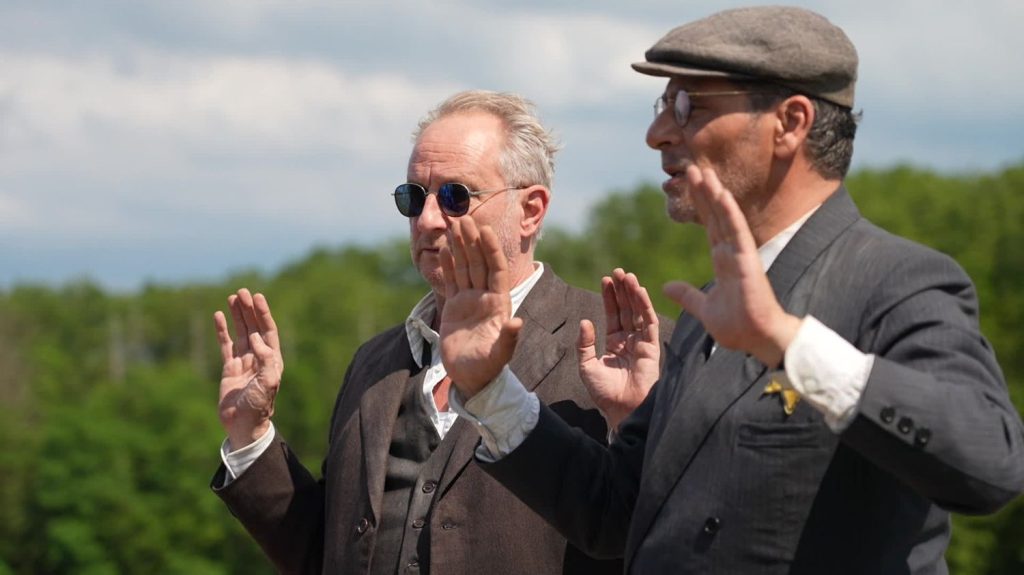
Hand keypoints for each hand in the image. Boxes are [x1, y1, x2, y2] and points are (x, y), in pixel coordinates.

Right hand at [213, 288, 283, 449]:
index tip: (257, 297)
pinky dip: (222, 330)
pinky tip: (218, 316)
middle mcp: (259, 358)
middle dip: (249, 310)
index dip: (263, 313)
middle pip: (254, 327)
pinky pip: (225, 345)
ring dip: (237, 315)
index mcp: (272, 360)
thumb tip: (257, 339)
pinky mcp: (229, 368)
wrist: (243, 425)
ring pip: (240, 333)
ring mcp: (244, 362)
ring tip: (232, 297)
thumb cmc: (259, 406)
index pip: (268, 330)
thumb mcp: (268, 383)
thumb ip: (266, 360)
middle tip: (242, 291)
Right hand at [438, 217, 522, 398]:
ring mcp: (469, 300)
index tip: (484, 229)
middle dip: (472, 240)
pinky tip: (444, 249)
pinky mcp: (455, 307)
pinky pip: (451, 281)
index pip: (496, 270)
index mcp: (499, 303)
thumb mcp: (500, 355)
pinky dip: (448, 265)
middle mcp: (485, 297)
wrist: (472, 379)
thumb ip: (509, 338)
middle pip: (479, 262)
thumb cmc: (488, 369)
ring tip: (454, 224)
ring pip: (465, 267)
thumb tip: (517, 322)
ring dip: (460, 246)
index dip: (491, 249)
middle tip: (463, 216)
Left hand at [578, 268, 660, 429]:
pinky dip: (645, 306)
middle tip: (618, 271)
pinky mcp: (652, 348)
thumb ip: (584, 344)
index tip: (606, 279)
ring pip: (638, 312)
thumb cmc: (604, 393)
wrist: (621, 410)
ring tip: (627, 275)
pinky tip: (639, 292)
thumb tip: (585, 321)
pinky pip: (649, 323)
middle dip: (622, 290)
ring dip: (633, 293)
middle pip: (627, 309)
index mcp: (614, 343)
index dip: (610, 297)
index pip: (613, 314)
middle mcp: (629, 341)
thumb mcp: (587, 366)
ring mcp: (641, 343)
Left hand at [663, 165, 801, 366]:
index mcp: (722, 262)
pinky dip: (729, 212)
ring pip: (725, 217)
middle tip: (692, 168)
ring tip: (703, 172)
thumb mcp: (704, 309)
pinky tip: (721, 193)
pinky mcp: (747, 260)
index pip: (709, 226)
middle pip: (715, 215)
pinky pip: (737, 231)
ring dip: (714, 194)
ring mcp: (740, 254)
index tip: (689, 185)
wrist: (757, 339)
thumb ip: (687, 296)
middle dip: (704, 192)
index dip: (700, 205)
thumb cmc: (738, 327)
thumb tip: (666, 287)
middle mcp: (731, 253)